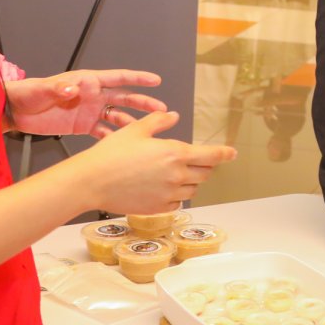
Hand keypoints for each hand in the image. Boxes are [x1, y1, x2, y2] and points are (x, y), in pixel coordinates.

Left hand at [5, 69, 167, 137]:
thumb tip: (75, 89)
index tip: (156, 80)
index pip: (117, 78)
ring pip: (117, 116)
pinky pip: (103, 132)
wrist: (14, 111)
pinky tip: (125, 145)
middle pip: (124, 98)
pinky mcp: (82, 126)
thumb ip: (59, 88)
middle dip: (143, 103)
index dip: (137, 78)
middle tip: (162, 110)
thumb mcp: (42, 89)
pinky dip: (114, 137)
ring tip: (148, 130)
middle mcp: (92, 95)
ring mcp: (89, 111)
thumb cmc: (27, 94)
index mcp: (86, 81)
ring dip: (132, 122)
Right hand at [69, 110, 235, 212]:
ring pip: (192, 189)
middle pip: (205, 173)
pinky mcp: (158, 208)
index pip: (211, 156)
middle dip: (203, 166)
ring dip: (190, 181)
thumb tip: (173, 115)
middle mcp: (177, 175)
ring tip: (173, 174)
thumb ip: (159, 121)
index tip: (232, 153)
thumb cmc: (111, 154)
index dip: (224, 154)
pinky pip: (178, 203)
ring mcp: (169, 194)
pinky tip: (163, 189)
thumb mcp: (136, 130)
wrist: (91, 181)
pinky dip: (176, 197)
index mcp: (175, 153)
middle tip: (193, 161)